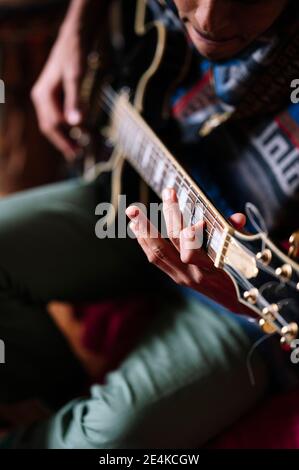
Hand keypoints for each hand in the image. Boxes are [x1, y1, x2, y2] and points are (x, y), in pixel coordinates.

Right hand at [31, 15, 86, 158]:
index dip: (65, 139)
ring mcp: (47, 97)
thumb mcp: (76, 78)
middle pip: (50, 127)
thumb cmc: (74, 55)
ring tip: (78, 147)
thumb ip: (75, 101)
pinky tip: (78, 131)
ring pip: (54, 123)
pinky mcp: (55, 96)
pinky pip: (59, 116)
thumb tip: (75, 124)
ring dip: (65, 135)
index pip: (53, 124)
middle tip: (76, 155)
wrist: (74, 38)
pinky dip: (68, 126)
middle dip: (63, 141)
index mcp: (43, 95)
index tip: (77, 151)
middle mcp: (42, 98)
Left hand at [126, 188, 246, 312]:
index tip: (196, 221)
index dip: (189, 237)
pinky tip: (136, 228)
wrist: (237, 302)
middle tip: (142, 206)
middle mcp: (191, 275)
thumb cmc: (242, 276)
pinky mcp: (176, 276)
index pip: (190, 254)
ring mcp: (181, 276)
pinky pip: (156, 259)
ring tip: (132, 212)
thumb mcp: (242, 256)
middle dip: (154, 224)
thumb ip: (236, 236)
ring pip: (156, 253)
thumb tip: (238, 218)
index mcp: (208, 271)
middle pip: (166, 248)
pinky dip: (145, 242)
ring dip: (143, 231)